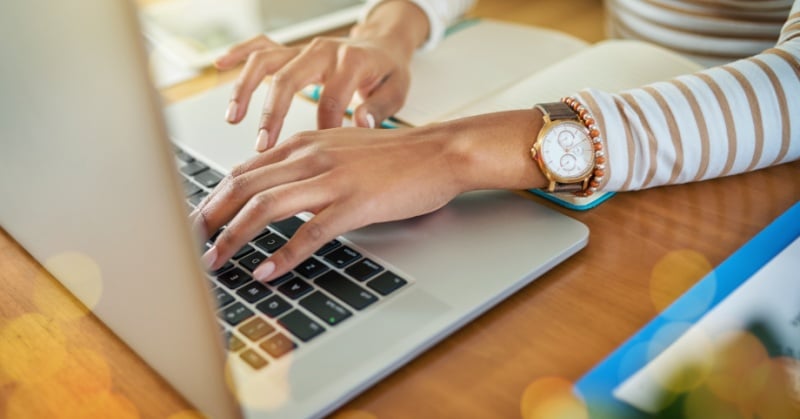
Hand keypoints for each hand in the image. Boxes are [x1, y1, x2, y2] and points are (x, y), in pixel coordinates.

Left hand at [191, 110, 546, 282]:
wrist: (439, 151)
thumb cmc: (395, 155)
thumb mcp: (342, 148)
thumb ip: (307, 164)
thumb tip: (277, 189)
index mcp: (306, 144)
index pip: (245, 168)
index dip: (214, 195)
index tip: (198, 219)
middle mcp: (312, 156)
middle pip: (244, 185)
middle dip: (210, 216)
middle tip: (190, 242)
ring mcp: (333, 179)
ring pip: (266, 206)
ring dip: (234, 236)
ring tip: (215, 261)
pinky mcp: (355, 203)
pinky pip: (309, 232)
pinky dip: (283, 254)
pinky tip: (266, 271)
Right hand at [214, 1, 429, 151]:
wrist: (384, 45)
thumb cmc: (388, 72)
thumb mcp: (397, 90)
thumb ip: (379, 108)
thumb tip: (360, 122)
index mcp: (352, 61)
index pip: (330, 98)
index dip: (323, 128)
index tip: (315, 156)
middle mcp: (324, 50)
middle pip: (289, 78)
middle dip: (272, 113)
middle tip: (262, 145)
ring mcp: (305, 49)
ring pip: (267, 60)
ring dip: (246, 88)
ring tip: (233, 117)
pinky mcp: (293, 50)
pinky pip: (261, 46)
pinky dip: (239, 54)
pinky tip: (219, 66)